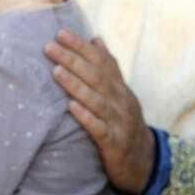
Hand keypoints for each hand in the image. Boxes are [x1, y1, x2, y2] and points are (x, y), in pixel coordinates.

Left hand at [45, 30, 154, 193]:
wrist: (144, 162)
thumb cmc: (124, 124)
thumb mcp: (120, 94)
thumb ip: (108, 68)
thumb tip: (95, 39)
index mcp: (119, 88)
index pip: (101, 61)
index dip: (81, 47)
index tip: (61, 33)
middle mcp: (120, 101)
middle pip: (96, 76)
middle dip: (73, 60)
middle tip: (50, 46)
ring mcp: (118, 122)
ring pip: (96, 100)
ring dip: (76, 85)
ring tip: (56, 71)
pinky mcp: (114, 143)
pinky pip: (99, 128)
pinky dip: (86, 116)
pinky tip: (72, 108)